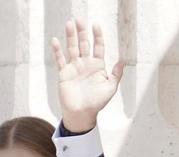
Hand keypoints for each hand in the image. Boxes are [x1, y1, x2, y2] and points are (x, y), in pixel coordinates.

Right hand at [51, 18, 124, 133]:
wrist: (82, 114)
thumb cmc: (97, 102)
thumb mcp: (110, 88)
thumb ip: (116, 74)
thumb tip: (123, 61)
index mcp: (98, 66)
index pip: (98, 47)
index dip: (97, 36)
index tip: (96, 25)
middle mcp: (86, 64)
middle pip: (84, 44)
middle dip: (82, 32)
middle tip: (79, 19)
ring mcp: (74, 67)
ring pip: (72, 48)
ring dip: (71, 37)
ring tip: (69, 24)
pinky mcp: (64, 73)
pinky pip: (60, 60)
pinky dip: (57, 51)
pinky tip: (55, 40)